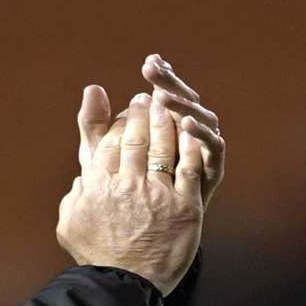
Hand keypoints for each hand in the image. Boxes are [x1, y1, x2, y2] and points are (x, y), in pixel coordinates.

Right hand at [55, 90, 202, 295]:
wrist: (125, 287)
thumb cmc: (96, 258)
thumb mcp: (69, 225)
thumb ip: (75, 195)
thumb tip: (83, 176)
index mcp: (98, 186)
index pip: (109, 141)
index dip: (119, 121)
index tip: (127, 111)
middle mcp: (126, 185)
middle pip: (135, 137)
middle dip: (141, 113)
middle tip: (147, 100)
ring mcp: (157, 195)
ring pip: (163, 146)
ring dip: (165, 120)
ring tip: (167, 106)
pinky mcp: (184, 208)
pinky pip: (189, 168)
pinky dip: (191, 146)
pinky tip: (192, 131)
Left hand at [78, 53, 225, 208]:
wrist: (139, 243)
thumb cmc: (118, 198)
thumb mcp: (99, 159)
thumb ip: (95, 125)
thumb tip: (92, 87)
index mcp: (164, 126)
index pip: (166, 92)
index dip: (161, 75)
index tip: (150, 62)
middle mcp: (187, 135)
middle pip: (185, 101)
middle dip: (171, 83)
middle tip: (157, 68)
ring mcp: (201, 153)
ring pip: (202, 119)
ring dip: (185, 104)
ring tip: (165, 95)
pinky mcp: (210, 174)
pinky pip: (214, 150)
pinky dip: (203, 135)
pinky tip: (187, 123)